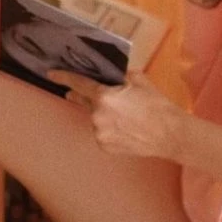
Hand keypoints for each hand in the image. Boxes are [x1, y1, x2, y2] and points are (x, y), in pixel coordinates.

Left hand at [46, 70, 185, 161]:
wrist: (170, 134)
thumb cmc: (156, 105)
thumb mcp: (139, 80)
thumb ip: (120, 76)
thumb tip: (112, 76)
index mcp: (104, 97)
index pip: (78, 84)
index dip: (63, 77)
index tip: (51, 74)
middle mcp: (97, 116)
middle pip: (84, 102)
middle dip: (81, 97)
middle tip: (78, 93)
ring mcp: (99, 134)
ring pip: (95, 119)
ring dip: (101, 114)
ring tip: (123, 115)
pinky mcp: (105, 147)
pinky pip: (101, 133)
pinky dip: (108, 128)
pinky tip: (124, 128)